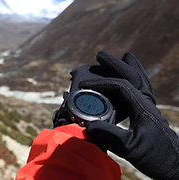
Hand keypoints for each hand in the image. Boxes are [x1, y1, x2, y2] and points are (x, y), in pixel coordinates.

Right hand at [78, 52, 178, 178]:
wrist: (173, 164)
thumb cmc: (154, 155)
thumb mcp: (131, 148)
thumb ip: (111, 136)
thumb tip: (89, 126)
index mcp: (142, 106)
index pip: (120, 86)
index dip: (100, 83)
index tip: (83, 85)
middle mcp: (147, 102)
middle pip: (132, 76)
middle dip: (115, 65)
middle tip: (99, 55)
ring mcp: (149, 106)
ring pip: (141, 80)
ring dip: (131, 67)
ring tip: (127, 56)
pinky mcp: (149, 112)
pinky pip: (143, 89)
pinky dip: (137, 79)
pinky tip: (133, 82)